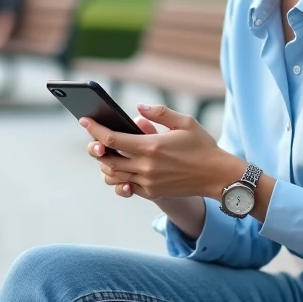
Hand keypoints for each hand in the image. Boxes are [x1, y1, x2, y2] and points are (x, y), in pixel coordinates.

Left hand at [83, 104, 245, 200]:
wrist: (218, 176)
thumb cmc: (202, 145)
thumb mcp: (185, 122)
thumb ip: (159, 112)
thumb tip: (137, 108)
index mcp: (151, 147)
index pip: (111, 140)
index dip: (94, 130)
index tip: (84, 120)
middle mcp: (146, 167)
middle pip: (107, 159)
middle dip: (96, 149)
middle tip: (94, 139)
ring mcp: (148, 182)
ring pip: (114, 176)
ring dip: (106, 165)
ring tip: (108, 154)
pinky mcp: (153, 192)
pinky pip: (127, 187)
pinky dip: (120, 178)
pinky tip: (123, 168)